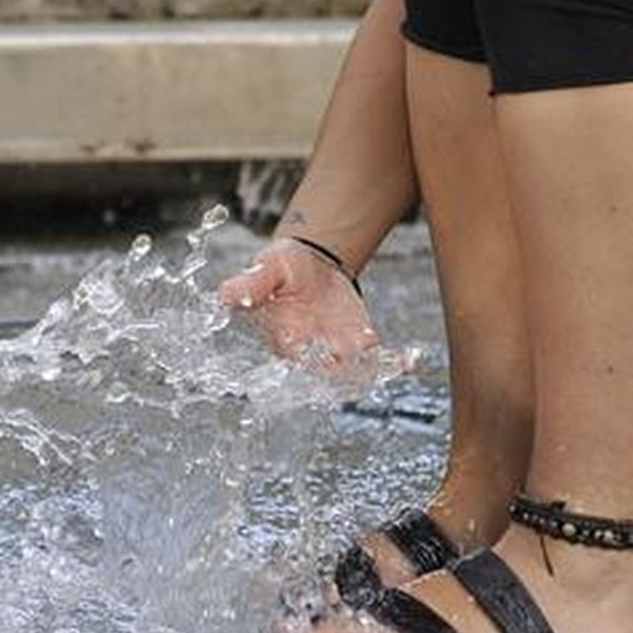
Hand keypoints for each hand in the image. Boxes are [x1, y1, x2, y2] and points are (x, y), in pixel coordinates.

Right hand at [218, 237, 378, 366]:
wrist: (314, 262)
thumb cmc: (285, 266)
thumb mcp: (268, 268)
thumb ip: (250, 285)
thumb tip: (223, 296)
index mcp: (284, 339)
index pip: (295, 357)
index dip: (311, 357)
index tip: (327, 350)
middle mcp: (310, 353)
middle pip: (329, 370)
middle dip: (346, 366)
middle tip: (361, 350)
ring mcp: (336, 351)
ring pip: (355, 369)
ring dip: (370, 365)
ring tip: (385, 353)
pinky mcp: (358, 344)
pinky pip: (377, 359)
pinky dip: (393, 362)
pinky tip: (410, 360)